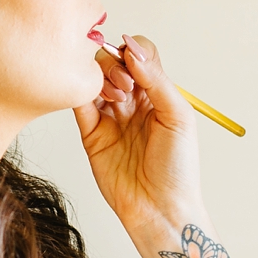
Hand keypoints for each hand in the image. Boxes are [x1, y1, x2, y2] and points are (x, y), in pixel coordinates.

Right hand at [76, 33, 207, 243]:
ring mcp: (110, 116)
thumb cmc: (178, 168)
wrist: (161, 210)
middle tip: (125, 86)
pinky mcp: (91, 134)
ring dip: (101, 78)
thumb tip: (132, 47)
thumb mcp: (179, 116)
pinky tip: (91, 95)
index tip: (133, 62)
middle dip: (115, 65)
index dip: (133, 52)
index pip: (140, 55)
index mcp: (157, 94)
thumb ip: (156, 79)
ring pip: (94, 78)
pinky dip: (79, 92)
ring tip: (116, 98)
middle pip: (113, 62)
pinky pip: (78, 104)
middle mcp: (132, 101)